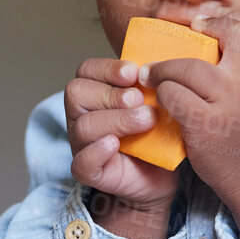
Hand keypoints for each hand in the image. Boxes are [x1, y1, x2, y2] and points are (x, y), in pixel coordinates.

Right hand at [64, 56, 179, 216]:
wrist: (161, 174)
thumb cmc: (156, 133)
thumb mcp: (156, 102)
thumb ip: (151, 83)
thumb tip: (162, 64)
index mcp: (94, 93)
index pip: (86, 70)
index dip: (108, 68)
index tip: (134, 73)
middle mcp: (81, 116)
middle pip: (77, 93)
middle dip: (112, 94)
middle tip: (141, 100)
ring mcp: (82, 144)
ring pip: (84, 126)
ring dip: (117, 120)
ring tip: (146, 121)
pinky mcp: (89, 172)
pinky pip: (81, 162)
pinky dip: (98, 151)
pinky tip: (116, 144)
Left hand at [139, 11, 239, 206]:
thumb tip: (211, 40)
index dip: (224, 19)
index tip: (202, 25)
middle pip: (227, 33)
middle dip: (200, 28)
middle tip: (179, 37)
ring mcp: (228, 101)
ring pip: (188, 67)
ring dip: (163, 68)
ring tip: (150, 74)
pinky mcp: (205, 124)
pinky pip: (173, 95)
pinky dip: (162, 93)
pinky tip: (159, 99)